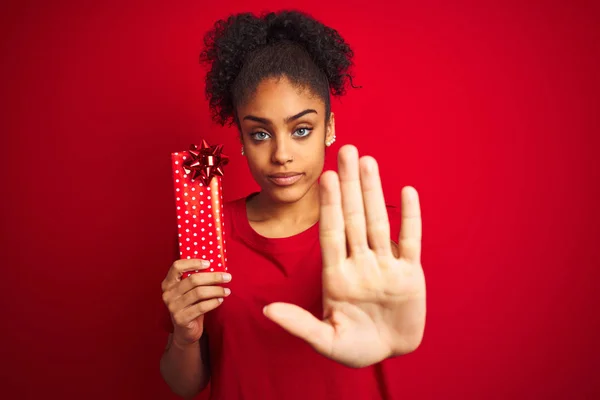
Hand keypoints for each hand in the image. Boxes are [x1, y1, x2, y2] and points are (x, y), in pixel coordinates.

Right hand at [161, 259, 231, 345]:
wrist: (185, 331)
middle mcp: (168, 294)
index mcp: (168, 283)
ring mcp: (173, 307)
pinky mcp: (181, 319)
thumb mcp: (189, 291)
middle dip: (213, 277)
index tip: (209, 263)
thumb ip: (196, 279)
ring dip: (216, 290)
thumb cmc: (190, 306)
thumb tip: (217, 267)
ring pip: (199, 293)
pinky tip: (220, 300)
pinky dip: (213, 302)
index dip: (193, 262)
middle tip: (228, 277)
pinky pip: (201, 307)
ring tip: (226, 291)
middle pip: (193, 280)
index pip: (177, 266)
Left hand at [263, 145, 425, 367]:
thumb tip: (267, 312)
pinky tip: (407, 191)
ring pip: (378, 221)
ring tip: (368, 161)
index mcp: (336, 275)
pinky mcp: (410, 273)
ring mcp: (385, 265)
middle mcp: (360, 263)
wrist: (390, 352)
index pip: (330, 231)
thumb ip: (299, 324)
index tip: (324, 176)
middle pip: (353, 217)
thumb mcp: (326, 340)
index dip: (328, 204)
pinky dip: (410, 217)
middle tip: (346, 150)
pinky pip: (410, 240)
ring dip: (374, 191)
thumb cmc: (356, 348)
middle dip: (349, 185)